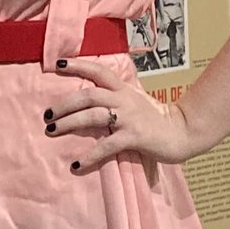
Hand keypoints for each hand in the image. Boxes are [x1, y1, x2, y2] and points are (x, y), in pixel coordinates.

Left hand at [45, 58, 204, 170]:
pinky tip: (76, 164)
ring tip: (51, 131)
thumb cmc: (155, 118)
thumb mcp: (135, 99)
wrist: (183, 133)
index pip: (98, 71)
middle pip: (88, 95)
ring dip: (69, 123)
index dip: (78, 65)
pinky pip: (107, 146)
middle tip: (46, 115)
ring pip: (92, 116)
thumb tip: (87, 96)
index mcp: (123, 89)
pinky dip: (90, 156)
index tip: (57, 63)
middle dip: (63, 104)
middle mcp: (124, 100)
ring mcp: (129, 118)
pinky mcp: (135, 137)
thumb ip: (114, 95)